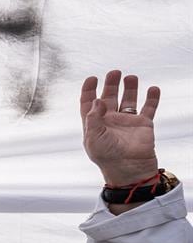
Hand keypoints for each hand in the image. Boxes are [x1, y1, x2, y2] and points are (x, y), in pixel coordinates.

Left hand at [80, 69, 160, 185]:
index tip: (92, 78)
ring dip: (129, 88)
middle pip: (109, 97)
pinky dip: (152, 98)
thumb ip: (93, 118)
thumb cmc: (107, 157)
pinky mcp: (144, 124)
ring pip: (128, 100)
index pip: (89, 102)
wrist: (129, 169)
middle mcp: (110, 120)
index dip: (89, 90)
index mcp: (95, 123)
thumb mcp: (93, 138)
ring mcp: (127, 122)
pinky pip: (149, 108)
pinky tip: (153, 88)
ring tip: (130, 77)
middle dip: (111, 84)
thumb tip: (96, 100)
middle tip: (114, 72)